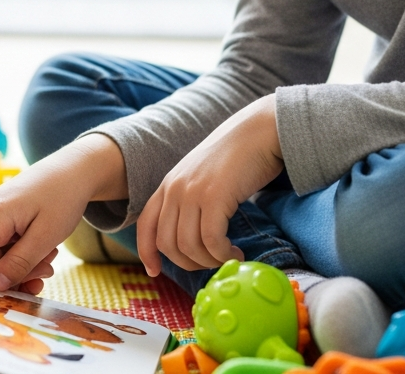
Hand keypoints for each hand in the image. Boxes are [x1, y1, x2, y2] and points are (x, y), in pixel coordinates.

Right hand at [0, 135, 123, 290]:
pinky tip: (40, 246)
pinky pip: (1, 248)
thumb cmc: (61, 198)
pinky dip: (19, 253)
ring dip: (21, 262)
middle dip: (15, 271)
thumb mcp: (48, 235)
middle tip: (48, 265)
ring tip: (48, 250)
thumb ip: (21, 262)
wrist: (69, 170)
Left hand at [136, 94, 284, 276]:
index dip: (146, 252)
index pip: (146, 224)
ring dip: (209, 261)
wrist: (258, 131)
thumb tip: (191, 236)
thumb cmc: (237, 157)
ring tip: (228, 257)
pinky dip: (223, 254)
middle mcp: (175, 188)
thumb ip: (191, 199)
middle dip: (188, 263)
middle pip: (167, 243)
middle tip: (212, 264)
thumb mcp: (202, 176)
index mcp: (168, 184)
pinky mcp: (214, 196)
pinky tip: (237, 253)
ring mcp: (192, 192)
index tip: (154, 271)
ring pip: (188, 246)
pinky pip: (211, 240)